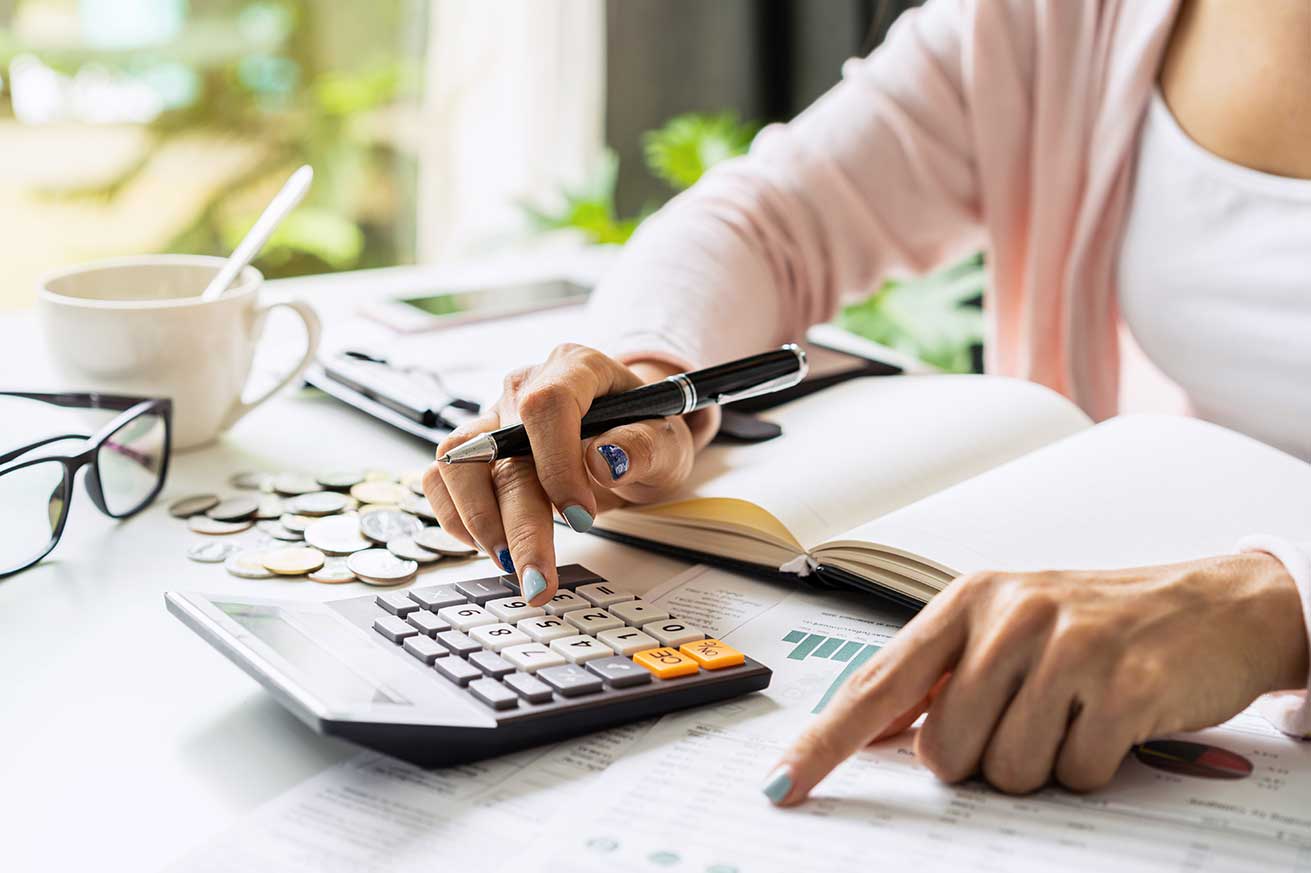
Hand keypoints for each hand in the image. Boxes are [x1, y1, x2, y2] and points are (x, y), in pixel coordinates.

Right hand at [422, 344, 696, 605]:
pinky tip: (494, 546)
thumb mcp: (667, 441)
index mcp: (575, 368)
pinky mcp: (473, 450)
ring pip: (455, 463)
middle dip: (520, 525)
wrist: (627, 436)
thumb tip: (606, 458)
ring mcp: (492, 418)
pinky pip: (440, 480)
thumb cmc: (644, 433)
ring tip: (514, 565)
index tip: (582, 518)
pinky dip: (458, 519)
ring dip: (480, 523)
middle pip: (500, 450)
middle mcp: (523, 387)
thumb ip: (644, 446)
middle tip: (539, 581)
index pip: (546, 406)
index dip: (557, 464)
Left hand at [764, 553, 1307, 801]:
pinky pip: (1075, 777)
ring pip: (1008, 772)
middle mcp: (1010, 615)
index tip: (783, 783)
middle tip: (1029, 719)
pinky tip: (1112, 721)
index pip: (876, 684)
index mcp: (969, 600)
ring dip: (1041, 765)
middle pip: (945, 751)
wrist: (1216, 603)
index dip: (825, 743)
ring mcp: (1067, 649)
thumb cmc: (1102, 620)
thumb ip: (945, 677)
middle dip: (982, 759)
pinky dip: (1092, 768)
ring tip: (1074, 714)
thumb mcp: (1011, 627)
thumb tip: (879, 735)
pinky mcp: (1122, 687)